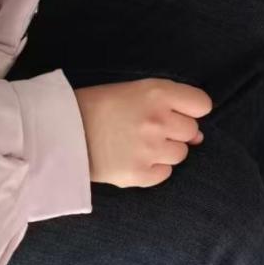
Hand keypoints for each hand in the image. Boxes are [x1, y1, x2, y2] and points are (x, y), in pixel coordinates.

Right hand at [74, 79, 211, 187]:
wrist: (61, 131)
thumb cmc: (98, 106)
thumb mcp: (134, 90)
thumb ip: (168, 105)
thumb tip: (198, 135)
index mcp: (158, 92)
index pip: (202, 104)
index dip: (191, 109)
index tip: (177, 113)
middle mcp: (159, 120)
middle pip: (192, 131)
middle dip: (175, 131)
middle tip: (148, 129)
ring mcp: (151, 149)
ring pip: (180, 154)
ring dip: (164, 151)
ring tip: (138, 144)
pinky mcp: (140, 174)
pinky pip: (164, 173)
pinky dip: (153, 169)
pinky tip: (132, 158)